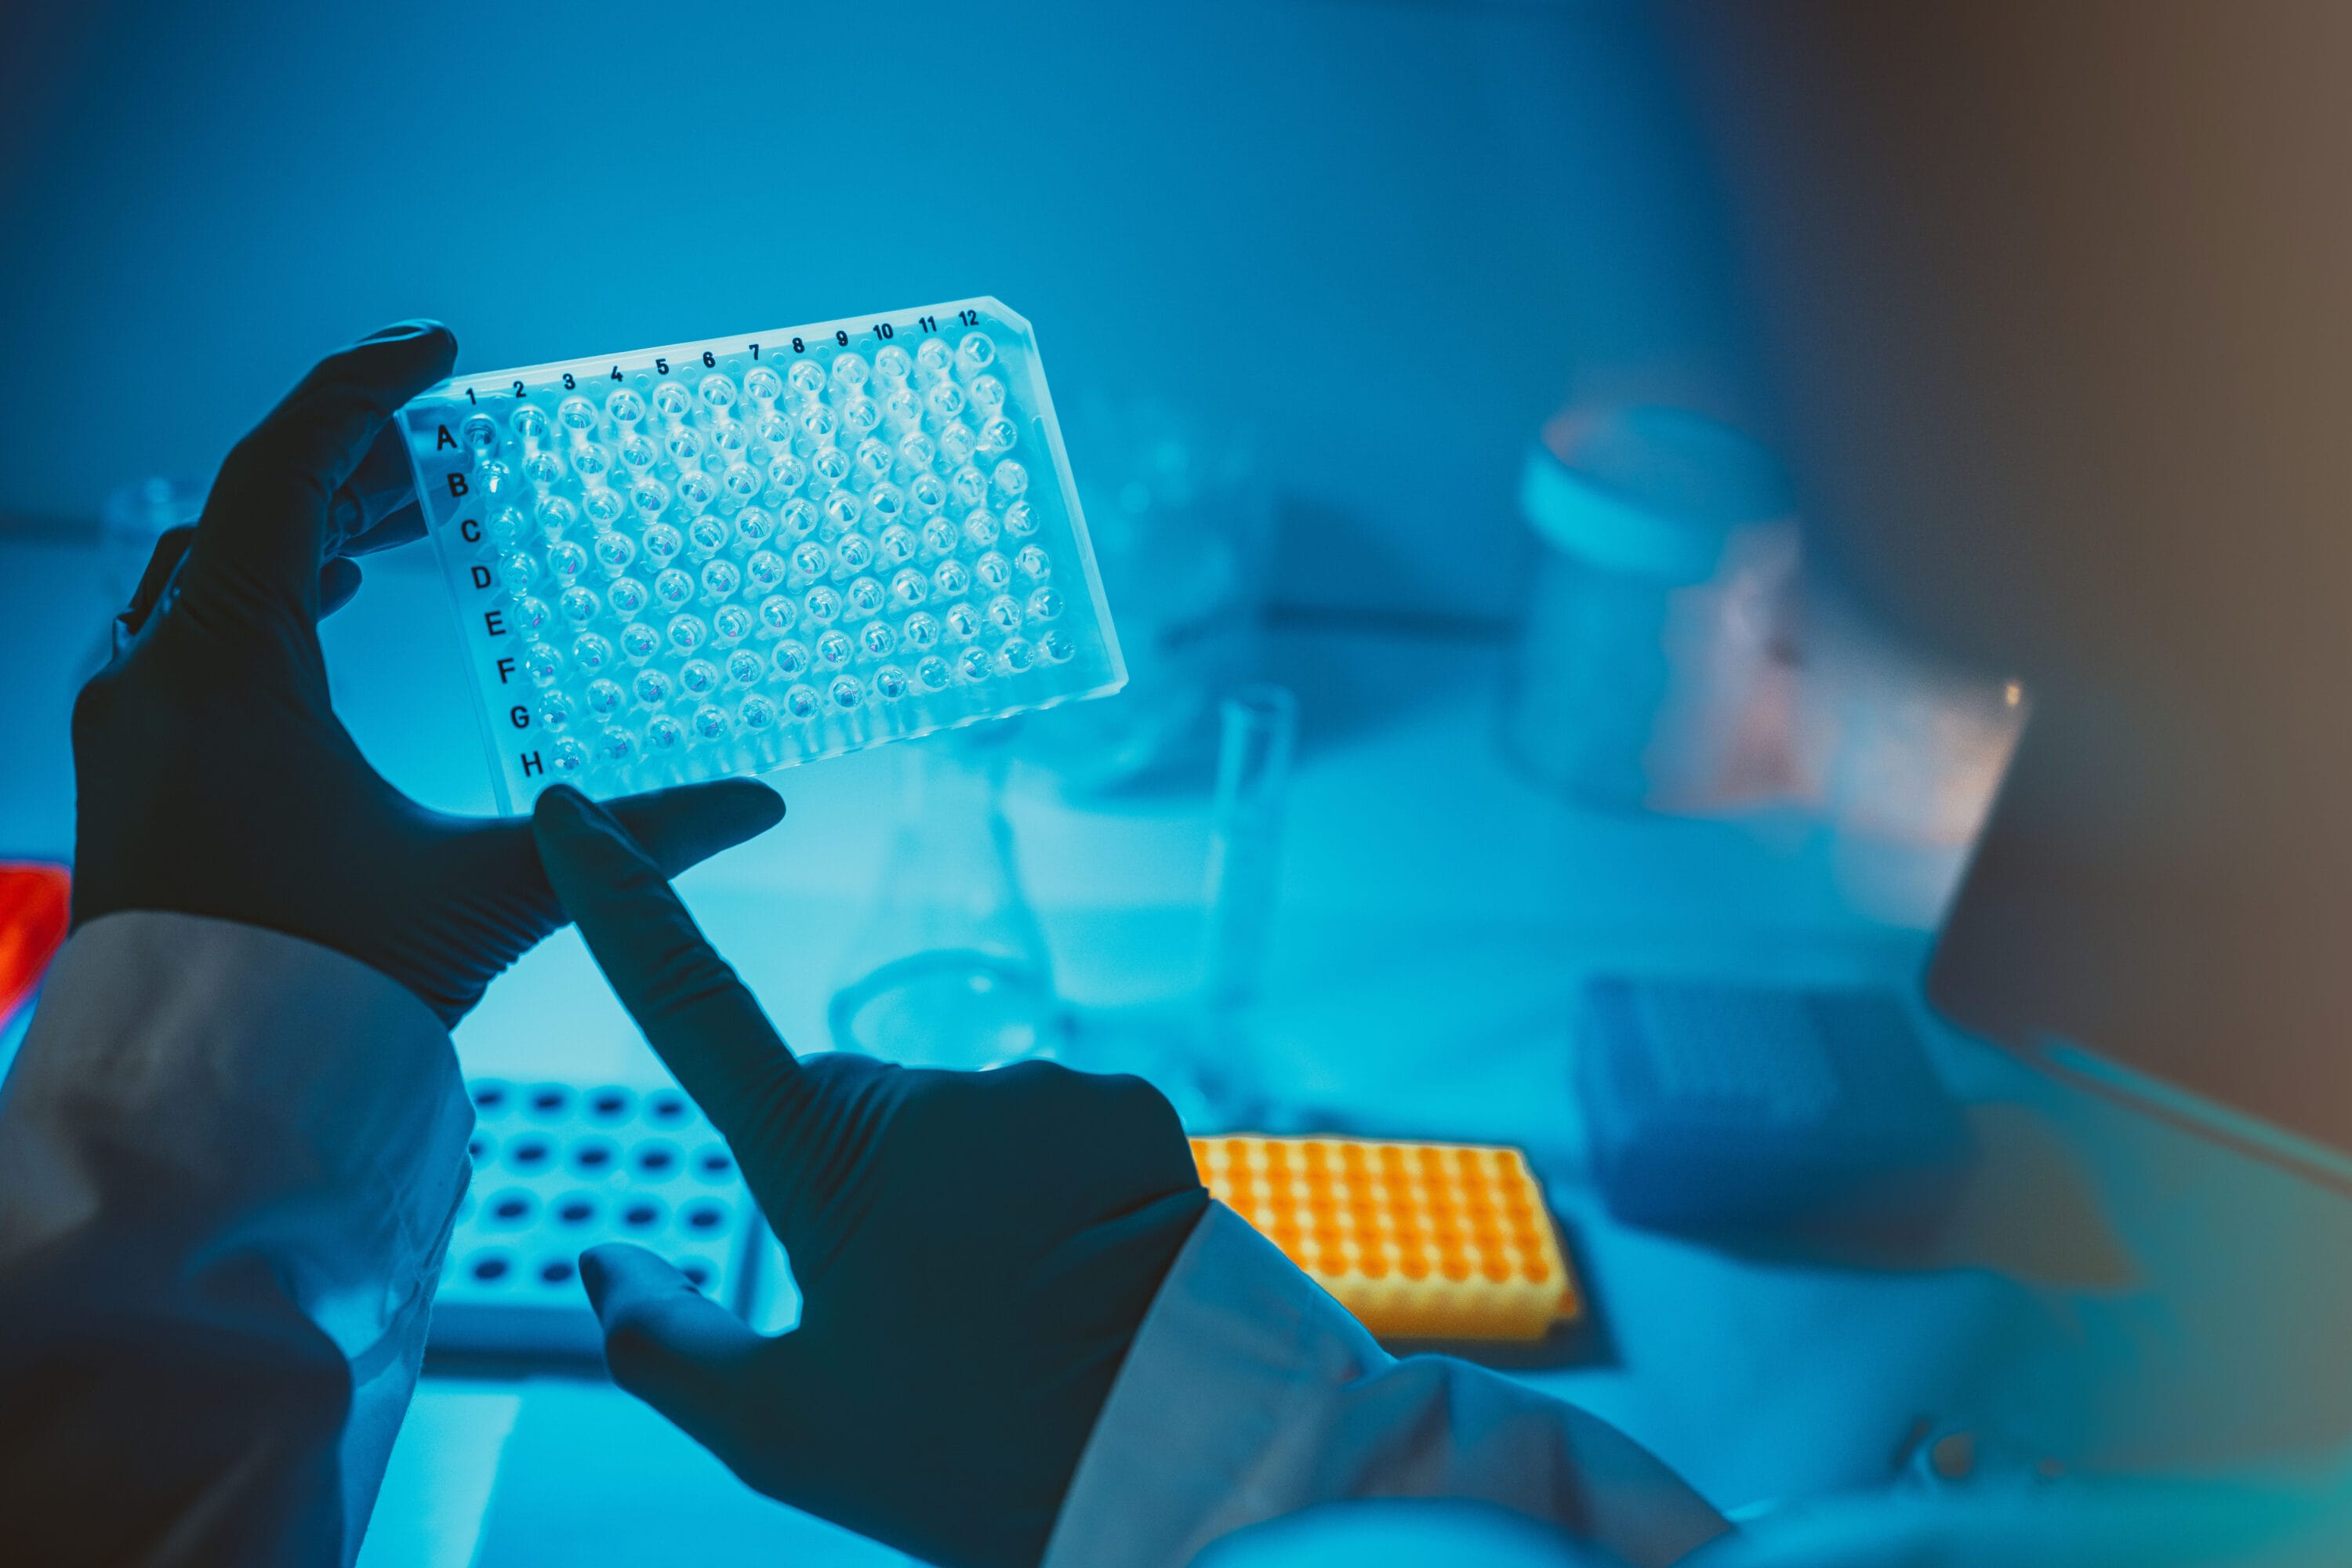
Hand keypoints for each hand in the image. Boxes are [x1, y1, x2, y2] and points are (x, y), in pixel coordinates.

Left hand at [68, 323, 783, 1025]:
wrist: (200, 1102)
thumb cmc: (321, 989)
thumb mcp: (489, 896)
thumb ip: (633, 840)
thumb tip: (764, 804)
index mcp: (225, 670)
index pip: (281, 472)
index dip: (363, 390)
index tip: (440, 348)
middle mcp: (154, 678)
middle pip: (245, 508)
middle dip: (352, 462)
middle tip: (447, 451)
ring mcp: (131, 723)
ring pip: (212, 569)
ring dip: (306, 529)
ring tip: (408, 527)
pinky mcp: (136, 767)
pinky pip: (193, 629)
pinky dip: (267, 593)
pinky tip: (333, 616)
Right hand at [531, 785, 1211, 1567]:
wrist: (1190, 1453)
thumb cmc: (978, 1456)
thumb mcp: (785, 1432)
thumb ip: (663, 1345)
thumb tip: (600, 1261)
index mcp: (823, 1163)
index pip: (689, 1003)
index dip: (622, 900)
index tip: (572, 809)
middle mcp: (927, 1096)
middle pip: (844, 1109)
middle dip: (854, 1181)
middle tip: (909, 1316)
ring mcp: (1034, 1093)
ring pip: (957, 1128)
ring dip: (965, 1194)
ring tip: (1013, 1317)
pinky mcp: (1127, 1105)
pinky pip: (1054, 1132)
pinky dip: (1053, 1190)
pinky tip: (1080, 1276)